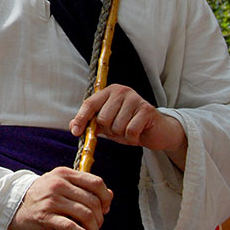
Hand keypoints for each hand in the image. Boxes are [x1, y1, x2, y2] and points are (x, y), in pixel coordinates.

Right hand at [10, 167, 111, 229]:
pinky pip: (70, 226)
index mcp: (64, 173)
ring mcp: (51, 200)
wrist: (16, 204)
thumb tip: (109, 194)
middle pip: (92, 200)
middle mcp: (58, 184)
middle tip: (97, 224)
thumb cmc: (43, 195)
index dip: (105, 197)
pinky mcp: (45, 216)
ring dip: (94, 227)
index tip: (105, 208)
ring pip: (84, 214)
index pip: (95, 182)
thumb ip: (84, 187)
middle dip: (99, 216)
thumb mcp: (62, 185)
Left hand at [69, 85, 186, 154]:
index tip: (75, 132)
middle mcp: (121, 91)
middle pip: (103, 118)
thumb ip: (91, 124)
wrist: (157, 131)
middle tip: (119, 130)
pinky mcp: (146, 110)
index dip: (81, 118)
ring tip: (129, 130)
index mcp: (109, 92)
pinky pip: (130, 130)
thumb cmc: (129, 126)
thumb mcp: (108, 125)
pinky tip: (137, 134)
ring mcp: (135, 99)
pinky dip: (132, 138)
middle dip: (109, 130)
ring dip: (121, 135)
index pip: (90, 104)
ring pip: (116, 126)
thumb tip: (72, 126)